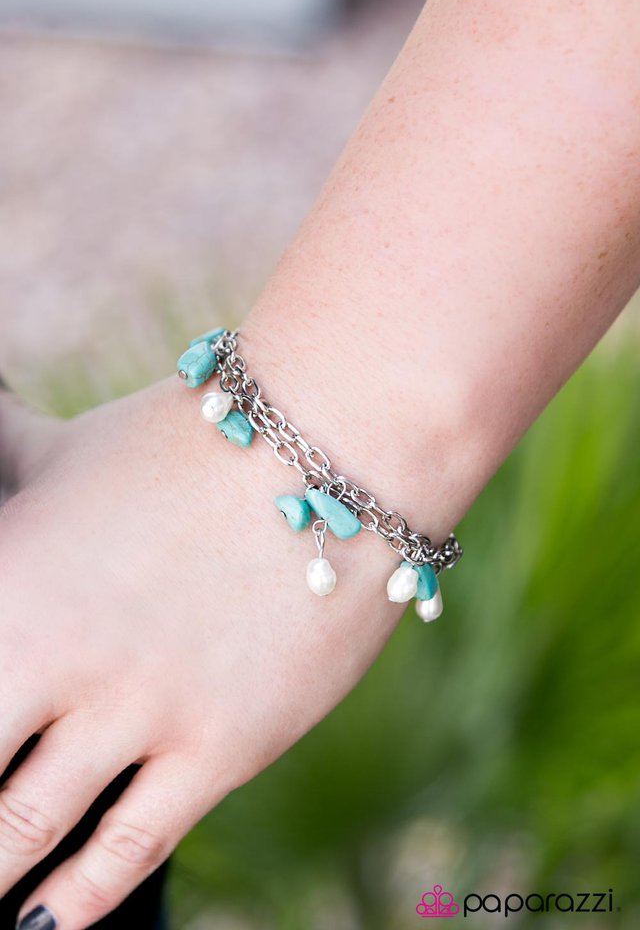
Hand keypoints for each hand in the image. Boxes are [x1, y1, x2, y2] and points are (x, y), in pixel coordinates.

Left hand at [0, 373, 403, 928]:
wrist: (333, 446)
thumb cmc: (194, 441)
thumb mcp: (73, 446)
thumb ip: (7, 448)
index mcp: (2, 579)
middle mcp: (51, 656)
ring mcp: (138, 708)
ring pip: (19, 834)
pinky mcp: (220, 745)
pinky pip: (126, 850)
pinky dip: (75, 902)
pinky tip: (43, 924)